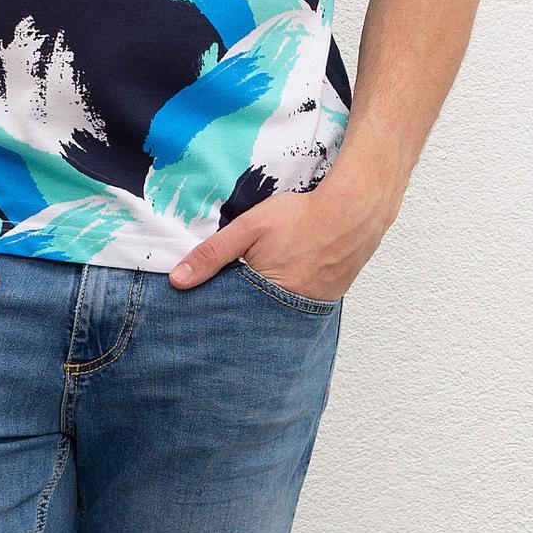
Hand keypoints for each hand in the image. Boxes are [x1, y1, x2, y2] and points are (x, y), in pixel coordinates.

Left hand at [165, 192, 367, 300]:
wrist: (355, 210)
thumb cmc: (300, 217)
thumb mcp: (248, 229)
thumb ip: (213, 255)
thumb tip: (178, 281)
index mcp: (267, 299)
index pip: (233, 319)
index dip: (220, 315)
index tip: (206, 318)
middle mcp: (292, 312)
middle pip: (257, 321)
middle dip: (243, 317)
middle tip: (233, 310)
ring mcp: (314, 308)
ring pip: (281, 315)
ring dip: (268, 309)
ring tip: (259, 296)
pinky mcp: (330, 299)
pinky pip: (302, 307)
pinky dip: (291, 299)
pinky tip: (288, 282)